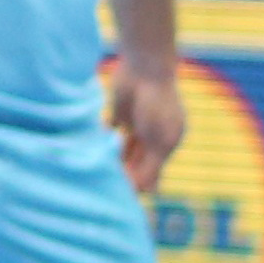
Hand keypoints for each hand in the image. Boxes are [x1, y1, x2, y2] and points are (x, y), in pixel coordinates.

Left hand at [108, 56, 186, 193]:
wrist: (144, 69)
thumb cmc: (157, 106)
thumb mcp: (159, 142)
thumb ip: (151, 167)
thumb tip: (148, 193)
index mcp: (168, 142)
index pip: (153, 170)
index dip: (140, 182)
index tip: (125, 192)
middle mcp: (153, 135)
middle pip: (137, 162)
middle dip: (126, 172)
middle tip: (109, 185)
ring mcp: (137, 123)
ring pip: (124, 149)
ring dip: (116, 159)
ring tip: (102, 170)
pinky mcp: (120, 112)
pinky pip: (110, 131)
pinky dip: (104, 140)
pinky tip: (96, 147)